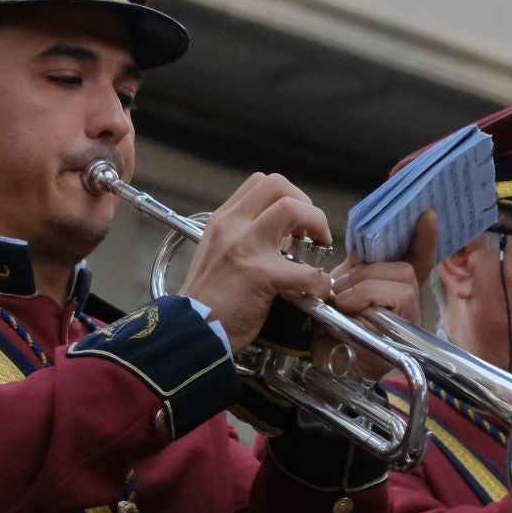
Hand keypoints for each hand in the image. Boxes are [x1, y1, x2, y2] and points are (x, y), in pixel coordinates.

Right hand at [176, 173, 333, 352]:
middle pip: (278, 185)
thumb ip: (243, 238)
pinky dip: (319, 282)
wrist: (192, 331)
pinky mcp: (260, 275)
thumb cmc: (206, 300)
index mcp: (223, 220)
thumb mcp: (217, 253)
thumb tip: (283, 237)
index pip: (261, 182)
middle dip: (306, 204)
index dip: (288, 195)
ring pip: (293, 208)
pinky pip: (306, 271)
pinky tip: (316, 292)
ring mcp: (245, 247)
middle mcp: (232, 225)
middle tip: (312, 232)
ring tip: (318, 250)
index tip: (296, 221)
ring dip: (317, 226)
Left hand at [319, 210, 436, 380]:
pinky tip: (348, 309)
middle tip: (339, 284)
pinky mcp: (407, 330)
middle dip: (369, 270)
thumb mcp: (340, 291)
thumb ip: (352, 272)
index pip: (416, 257)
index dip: (424, 237)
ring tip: (341, 299)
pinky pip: (394, 300)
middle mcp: (408, 299)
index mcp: (391, 284)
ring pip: (400, 280)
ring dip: (365, 285)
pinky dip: (365, 298)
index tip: (427, 214)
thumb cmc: (334, 328)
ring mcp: (410, 315)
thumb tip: (356, 254)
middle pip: (404, 267)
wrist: (329, 364)